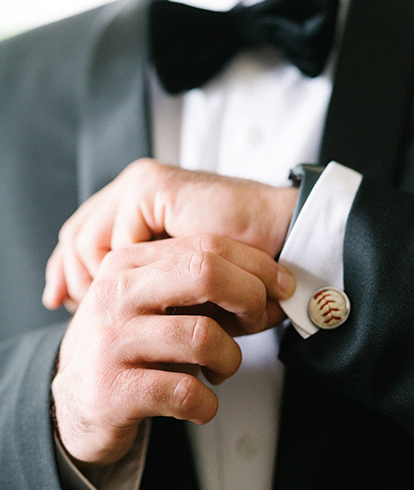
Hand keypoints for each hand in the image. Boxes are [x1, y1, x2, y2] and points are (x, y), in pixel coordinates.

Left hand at [43, 159, 297, 309]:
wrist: (279, 246)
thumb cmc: (233, 273)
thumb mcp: (171, 283)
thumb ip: (135, 282)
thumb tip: (81, 299)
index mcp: (136, 205)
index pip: (83, 233)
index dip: (65, 267)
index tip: (58, 300)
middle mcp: (134, 188)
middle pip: (75, 233)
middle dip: (68, 275)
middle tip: (70, 307)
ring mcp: (142, 182)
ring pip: (86, 237)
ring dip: (99, 278)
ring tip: (115, 304)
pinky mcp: (153, 186)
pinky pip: (115, 237)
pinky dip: (125, 267)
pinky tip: (140, 286)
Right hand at [52, 234, 294, 466]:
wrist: (74, 403)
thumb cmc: (130, 346)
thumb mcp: (157, 305)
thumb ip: (205, 292)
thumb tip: (277, 291)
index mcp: (129, 263)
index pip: (205, 246)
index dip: (255, 264)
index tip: (281, 285)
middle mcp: (115, 294)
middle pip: (205, 273)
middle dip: (248, 297)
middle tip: (256, 321)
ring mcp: (110, 341)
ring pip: (203, 336)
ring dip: (230, 358)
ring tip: (221, 368)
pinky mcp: (111, 390)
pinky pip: (185, 392)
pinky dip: (208, 403)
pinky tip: (201, 404)